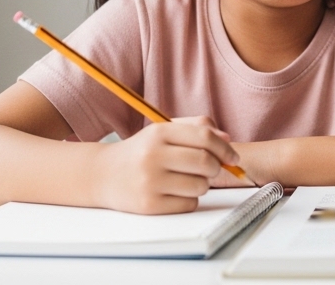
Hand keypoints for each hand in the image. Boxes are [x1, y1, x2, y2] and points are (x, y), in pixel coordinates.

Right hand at [94, 115, 239, 213]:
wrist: (101, 175)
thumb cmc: (140, 152)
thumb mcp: (163, 131)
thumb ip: (196, 128)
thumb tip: (227, 139)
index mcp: (159, 132)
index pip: (204, 137)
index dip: (225, 148)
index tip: (232, 157)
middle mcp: (153, 156)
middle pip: (205, 162)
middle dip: (217, 168)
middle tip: (213, 169)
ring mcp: (149, 182)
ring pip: (200, 186)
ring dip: (202, 185)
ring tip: (188, 180)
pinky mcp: (149, 205)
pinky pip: (188, 204)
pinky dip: (189, 200)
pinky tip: (175, 193)